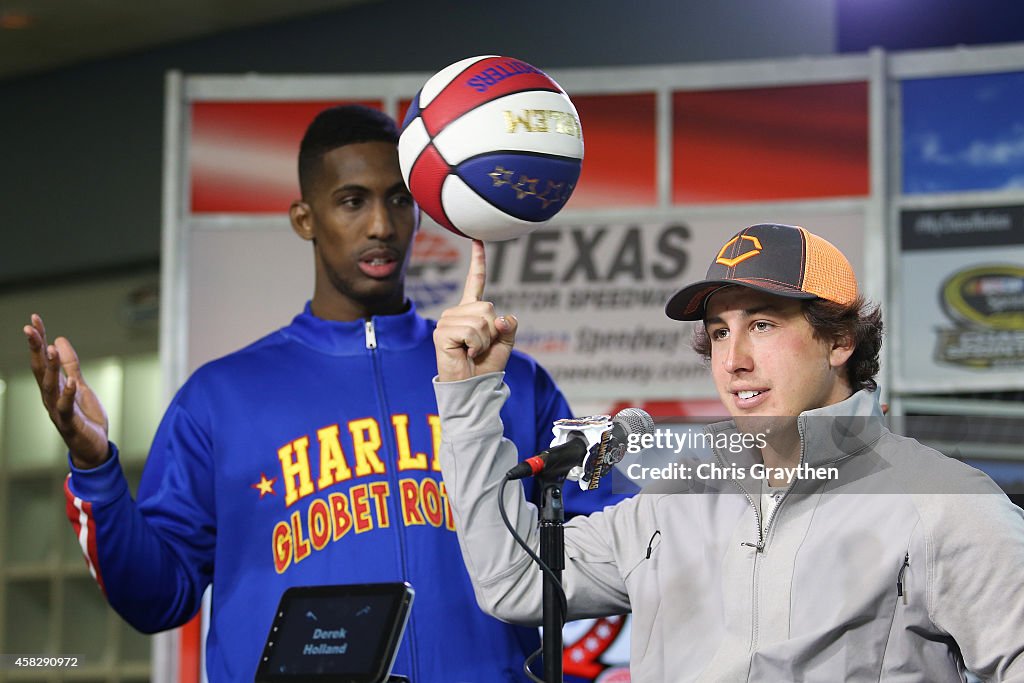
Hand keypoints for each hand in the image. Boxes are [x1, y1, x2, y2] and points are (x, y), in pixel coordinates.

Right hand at [23, 314, 110, 468]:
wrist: (92, 447)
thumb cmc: (84, 417)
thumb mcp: (80, 385)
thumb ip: (71, 365)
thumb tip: (59, 340)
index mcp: (53, 386)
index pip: (42, 359)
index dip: (38, 339)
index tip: (34, 319)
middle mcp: (50, 396)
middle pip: (39, 370)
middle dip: (35, 349)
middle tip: (30, 328)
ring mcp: (57, 410)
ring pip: (49, 387)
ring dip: (49, 368)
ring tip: (49, 348)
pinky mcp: (69, 423)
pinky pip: (66, 408)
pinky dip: (68, 395)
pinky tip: (72, 382)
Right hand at [433, 240, 517, 381]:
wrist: (473, 387)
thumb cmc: (486, 365)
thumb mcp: (505, 342)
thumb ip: (509, 325)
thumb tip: (501, 317)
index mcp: (472, 311)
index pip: (476, 281)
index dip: (478, 261)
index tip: (477, 240)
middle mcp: (457, 312)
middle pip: (487, 306)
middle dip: (493, 330)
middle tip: (481, 346)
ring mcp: (447, 320)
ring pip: (481, 320)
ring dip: (484, 341)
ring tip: (473, 351)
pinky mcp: (442, 332)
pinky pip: (472, 331)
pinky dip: (476, 345)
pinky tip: (466, 353)